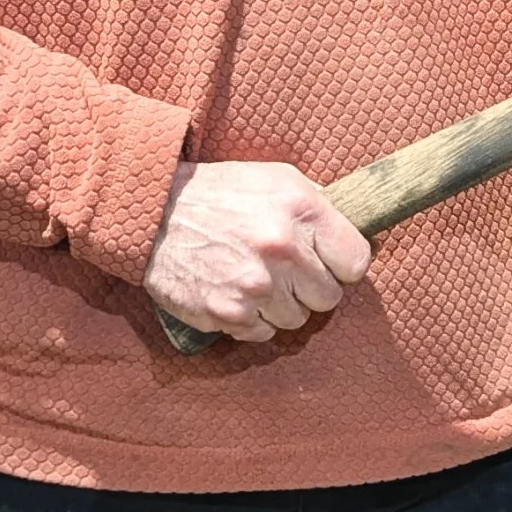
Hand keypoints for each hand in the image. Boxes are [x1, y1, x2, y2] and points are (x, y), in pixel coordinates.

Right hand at [143, 161, 371, 345]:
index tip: (329, 262)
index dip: (343, 264)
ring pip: (296, 319)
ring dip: (281, 304)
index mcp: (302, 210)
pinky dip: (253, 319)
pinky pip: (263, 333)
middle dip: (311, 286)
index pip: (356, 262)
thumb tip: (352, 229)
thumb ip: (317, 204)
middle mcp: (282, 249)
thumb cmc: (220, 193)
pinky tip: (236, 291)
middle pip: (329, 297)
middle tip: (287, 271)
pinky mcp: (228, 313)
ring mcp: (255, 285)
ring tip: (255, 277)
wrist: (155, 213)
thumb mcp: (276, 178)